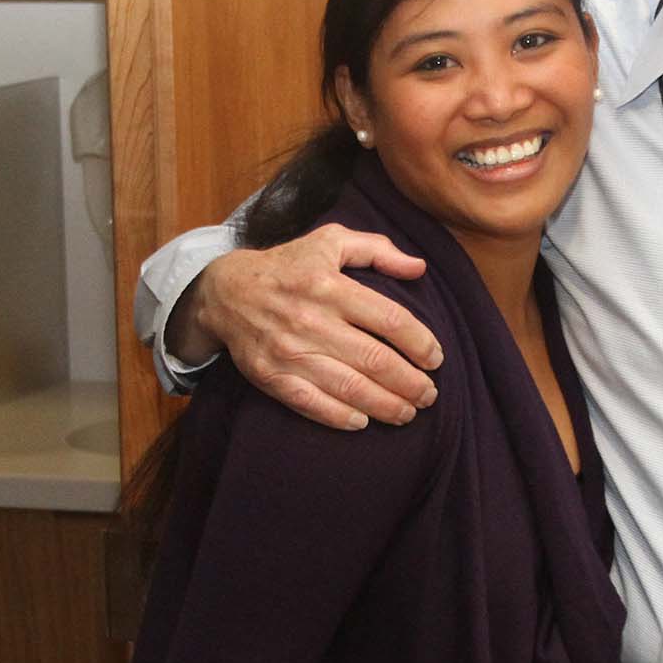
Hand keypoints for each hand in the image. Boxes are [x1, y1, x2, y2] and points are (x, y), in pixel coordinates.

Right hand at [178, 225, 441, 429]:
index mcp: (331, 287)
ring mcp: (290, 352)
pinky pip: (312, 404)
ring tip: (407, 412)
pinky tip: (364, 421)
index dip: (420, 343)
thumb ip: (377, 249)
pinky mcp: (271, 376)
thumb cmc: (288, 266)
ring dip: (386, 406)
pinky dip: (342, 417)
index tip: (436, 359)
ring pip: (349, 387)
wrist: (226, 292)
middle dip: (411, 383)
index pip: (390, 319)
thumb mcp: (331, 241)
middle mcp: (312, 320)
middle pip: (375, 360)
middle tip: (429, 395)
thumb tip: (419, 267)